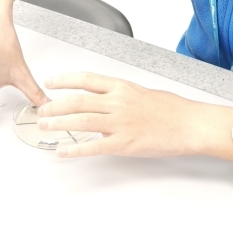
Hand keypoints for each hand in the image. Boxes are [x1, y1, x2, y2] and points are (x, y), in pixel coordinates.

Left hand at [40, 71, 232, 159]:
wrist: (190, 124)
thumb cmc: (173, 109)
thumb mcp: (144, 93)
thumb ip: (122, 97)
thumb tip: (105, 102)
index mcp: (123, 87)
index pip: (87, 80)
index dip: (66, 80)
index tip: (52, 81)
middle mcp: (118, 102)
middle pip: (78, 101)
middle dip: (56, 105)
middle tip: (42, 109)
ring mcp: (120, 123)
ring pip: (81, 122)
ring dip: (59, 124)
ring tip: (45, 126)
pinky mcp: (124, 143)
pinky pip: (93, 147)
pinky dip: (75, 150)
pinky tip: (62, 151)